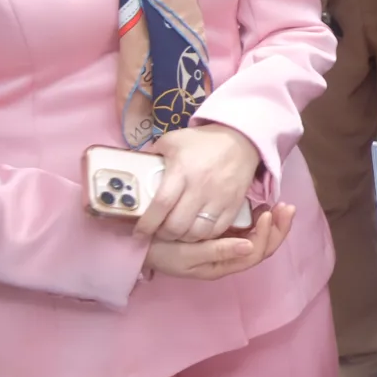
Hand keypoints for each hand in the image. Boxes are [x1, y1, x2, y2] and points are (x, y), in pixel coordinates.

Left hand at [134, 124, 261, 242]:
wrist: (241, 139)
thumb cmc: (202, 141)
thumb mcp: (173, 140)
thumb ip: (152, 155)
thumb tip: (135, 169)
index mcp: (182, 171)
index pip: (161, 204)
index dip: (147, 223)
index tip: (138, 232)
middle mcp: (200, 188)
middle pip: (177, 225)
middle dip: (164, 234)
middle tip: (159, 232)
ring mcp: (219, 198)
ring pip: (197, 233)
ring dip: (183, 238)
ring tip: (178, 232)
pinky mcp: (234, 204)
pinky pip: (217, 231)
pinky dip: (204, 236)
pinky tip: (196, 230)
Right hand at [143, 204, 294, 280]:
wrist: (137, 244)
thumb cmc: (160, 251)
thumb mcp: (186, 256)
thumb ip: (217, 251)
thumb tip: (249, 246)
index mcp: (222, 265)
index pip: (255, 253)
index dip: (266, 234)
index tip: (266, 213)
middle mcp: (228, 257)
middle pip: (263, 246)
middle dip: (278, 227)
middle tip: (287, 206)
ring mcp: (225, 245)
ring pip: (257, 236)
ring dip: (272, 222)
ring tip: (281, 204)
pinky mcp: (219, 233)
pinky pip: (245, 228)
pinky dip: (257, 217)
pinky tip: (261, 204)